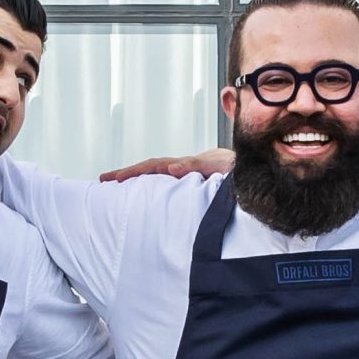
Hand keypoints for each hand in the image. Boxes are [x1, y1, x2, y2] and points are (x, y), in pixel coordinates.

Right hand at [99, 149, 231, 181]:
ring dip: (137, 178)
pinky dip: (154, 184)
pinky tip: (145, 194)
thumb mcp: (221, 167)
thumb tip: (171, 168)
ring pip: (158, 173)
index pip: (156, 165)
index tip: (116, 179)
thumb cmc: (240, 169)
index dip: (136, 171)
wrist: (255, 167)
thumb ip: (197, 166)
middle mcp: (187, 166)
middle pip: (152, 167)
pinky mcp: (194, 180)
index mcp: (189, 164)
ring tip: (116, 184)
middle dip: (128, 173)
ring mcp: (190, 173)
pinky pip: (169, 181)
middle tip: (104, 179)